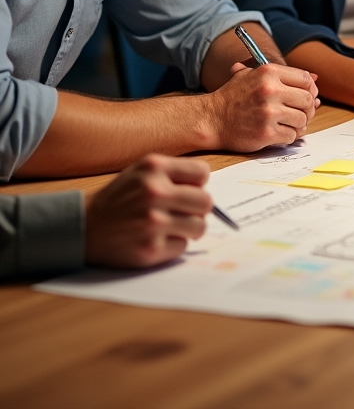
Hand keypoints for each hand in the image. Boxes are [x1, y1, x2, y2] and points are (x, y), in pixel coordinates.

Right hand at [84, 154, 212, 268]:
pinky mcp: (150, 249)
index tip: (186, 190)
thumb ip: (174, 172)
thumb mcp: (142, 171)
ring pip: (199, 226)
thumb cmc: (119, 198)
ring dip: (188, 228)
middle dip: (197, 208)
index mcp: (155, 168)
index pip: (203, 172)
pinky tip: (155, 239)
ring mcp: (153, 222)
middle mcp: (155, 193)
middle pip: (206, 202)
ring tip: (170, 226)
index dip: (197, 183)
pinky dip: (172, 245)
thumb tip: (207, 186)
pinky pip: (182, 247)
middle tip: (182, 212)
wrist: (83, 227)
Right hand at [205, 62, 319, 150]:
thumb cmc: (233, 97)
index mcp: (269, 72)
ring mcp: (268, 112)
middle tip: (303, 114)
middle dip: (309, 109)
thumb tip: (315, 79)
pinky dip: (289, 136)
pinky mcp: (266, 132)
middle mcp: (270, 90)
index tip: (309, 96)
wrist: (211, 119)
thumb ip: (282, 75)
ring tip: (291, 124)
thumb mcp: (253, 75)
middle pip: (307, 100)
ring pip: (302, 119)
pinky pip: (291, 136)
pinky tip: (281, 133)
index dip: (311, 89)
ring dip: (300, 124)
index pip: (305, 79)